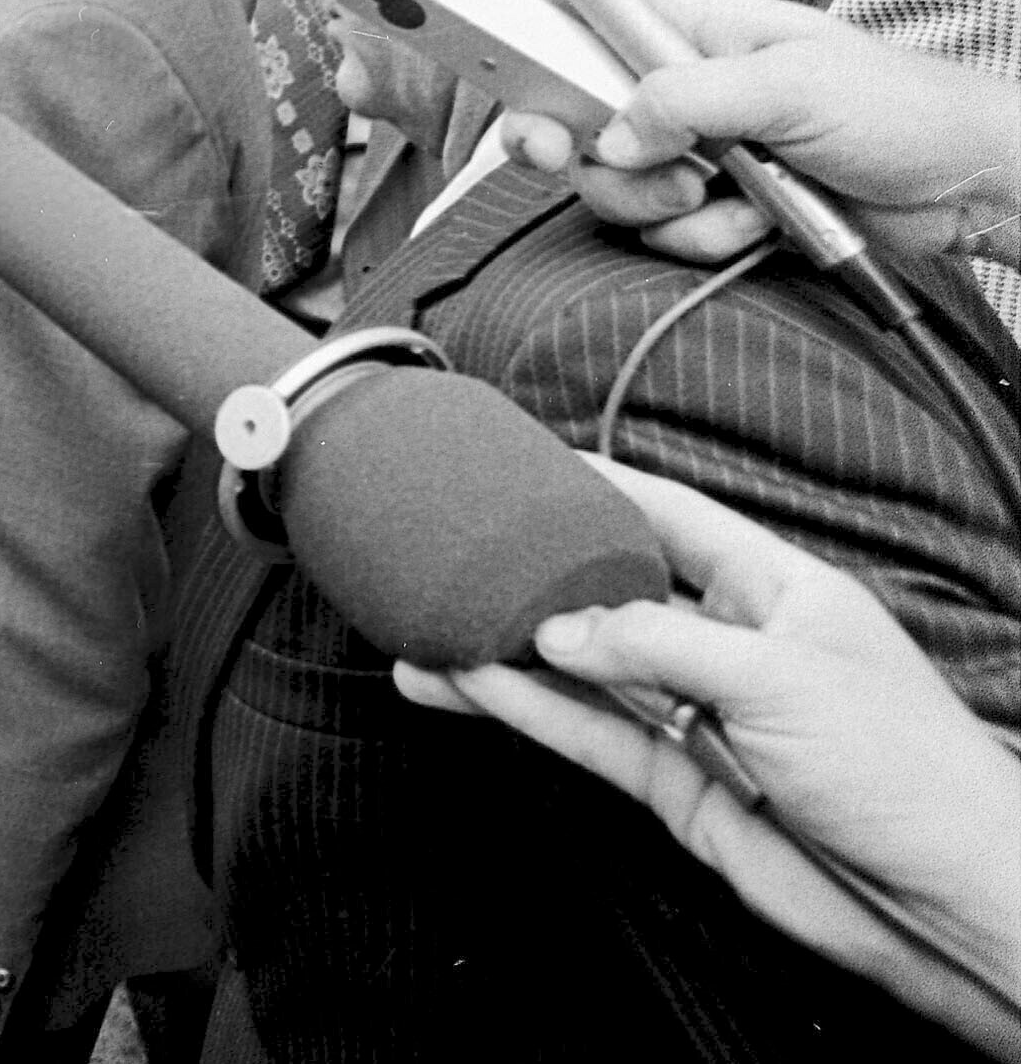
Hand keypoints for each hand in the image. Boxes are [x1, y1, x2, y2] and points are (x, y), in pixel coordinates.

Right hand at [395, 459, 1020, 1052]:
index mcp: (774, 589)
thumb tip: (556, 630)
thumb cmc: (908, 773)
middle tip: (447, 552)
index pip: (667, 514)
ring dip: (503, 651)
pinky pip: (582, 732)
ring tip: (422, 626)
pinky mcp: (673, 781)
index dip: (596, 483)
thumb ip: (656, 643)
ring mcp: (695, 715)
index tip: (522, 460)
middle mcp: (727, 645)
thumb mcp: (778, 676)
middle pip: (608, 592)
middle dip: (529, 575)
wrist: (940, 900)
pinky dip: (519, 709)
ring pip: (579, 669)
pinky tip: (462, 685)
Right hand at [496, 0, 1020, 265]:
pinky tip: (754, 225)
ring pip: (614, 180)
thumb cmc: (901, 109)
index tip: (503, 47)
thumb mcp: (792, 86)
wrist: (966, 189)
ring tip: (719, 194)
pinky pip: (663, 231)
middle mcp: (683, 85)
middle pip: (576, 106)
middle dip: (572, 141)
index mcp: (696, 28)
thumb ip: (688, 99)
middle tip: (564, 154)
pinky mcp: (716, 204)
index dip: (536, 15)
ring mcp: (697, 147)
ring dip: (654, 202)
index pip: (591, 1)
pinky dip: (702, 238)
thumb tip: (614, 132)